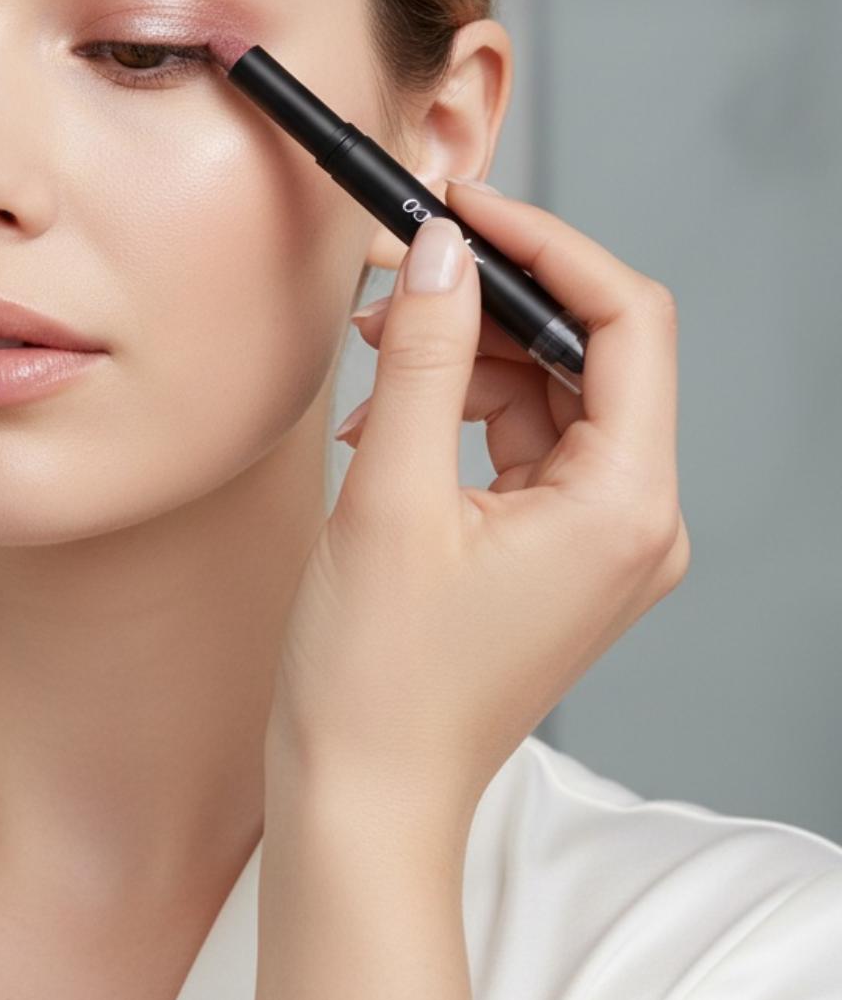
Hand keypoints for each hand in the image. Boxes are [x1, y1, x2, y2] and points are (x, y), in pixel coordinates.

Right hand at [267, 179, 689, 845]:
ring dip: (462, 355)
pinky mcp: (558, 552)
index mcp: (625, 505)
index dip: (546, 244)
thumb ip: (418, 356)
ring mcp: (601, 540)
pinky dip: (457, 411)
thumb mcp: (386, 494)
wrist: (363, 793)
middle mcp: (636, 520)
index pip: (627, 321)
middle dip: (488, 300)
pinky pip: (524, 442)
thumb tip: (438, 248)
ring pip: (550, 391)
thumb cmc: (375, 675)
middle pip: (589, 351)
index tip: (463, 206)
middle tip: (395, 271)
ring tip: (370, 358)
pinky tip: (382, 418)